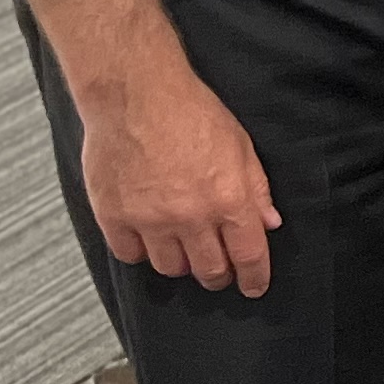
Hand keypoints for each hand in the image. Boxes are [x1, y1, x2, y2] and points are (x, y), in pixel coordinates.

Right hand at [86, 65, 281, 296]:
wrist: (136, 96)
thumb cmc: (191, 113)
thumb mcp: (241, 146)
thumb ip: (256, 189)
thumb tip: (269, 223)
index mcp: (228, 199)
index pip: (248, 255)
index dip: (254, 278)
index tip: (254, 288)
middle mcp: (190, 217)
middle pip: (208, 270)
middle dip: (219, 275)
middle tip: (219, 271)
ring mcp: (149, 219)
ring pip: (170, 268)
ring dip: (182, 264)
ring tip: (184, 249)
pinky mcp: (114, 216)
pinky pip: (130, 254)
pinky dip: (141, 252)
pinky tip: (148, 238)